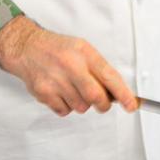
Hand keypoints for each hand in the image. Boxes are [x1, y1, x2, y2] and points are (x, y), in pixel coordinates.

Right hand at [0, 16, 136, 116]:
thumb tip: (117, 93)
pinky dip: (67, 106)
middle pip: (96, 97)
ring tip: (73, 88)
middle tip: (102, 102)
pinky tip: (61, 92)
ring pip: (81, 107)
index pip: (109, 77)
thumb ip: (99, 70)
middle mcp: (70, 66)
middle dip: (103, 104)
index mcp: (84, 53)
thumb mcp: (83, 49)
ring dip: (82, 103)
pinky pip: (65, 111)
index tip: (132, 105)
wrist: (27, 48)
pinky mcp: (43, 93)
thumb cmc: (58, 49)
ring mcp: (56, 80)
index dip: (123, 94)